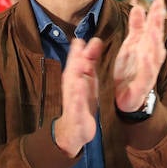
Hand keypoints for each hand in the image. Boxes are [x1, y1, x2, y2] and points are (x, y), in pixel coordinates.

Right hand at [53, 36, 102, 156]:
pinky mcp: (75, 112)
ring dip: (74, 73)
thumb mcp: (89, 79)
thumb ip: (91, 61)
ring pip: (72, 84)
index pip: (78, 60)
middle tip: (79, 43)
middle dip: (76, 57)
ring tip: (78, 61)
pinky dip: (77, 94)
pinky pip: (76, 103)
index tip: (85, 38)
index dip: (80, 49)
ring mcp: (72, 99)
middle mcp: (72, 86)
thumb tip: (95, 40)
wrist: (75, 129)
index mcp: (77, 78)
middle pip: (73, 69)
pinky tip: (79, 86)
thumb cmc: (83, 101)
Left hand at [113, 0, 166, 111]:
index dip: (156, 17)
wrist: (123, 99)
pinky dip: (147, 66)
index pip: (153, 30)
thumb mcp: (130, 46)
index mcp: (147, 49)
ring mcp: (147, 74)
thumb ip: (136, 28)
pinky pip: (146, 77)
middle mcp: (150, 60)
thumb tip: (139, 8)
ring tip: (152, 30)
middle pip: (155, 41)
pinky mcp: (141, 89)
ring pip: (154, 57)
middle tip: (158, 9)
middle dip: (157, 25)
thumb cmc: (128, 71)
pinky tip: (145, 56)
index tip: (157, 1)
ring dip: (154, 43)